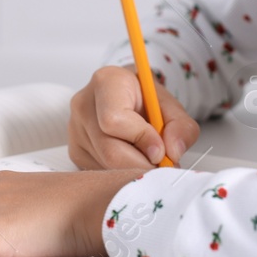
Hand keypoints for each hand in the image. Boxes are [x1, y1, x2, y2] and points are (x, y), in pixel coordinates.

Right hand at [68, 66, 199, 169]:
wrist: (127, 98)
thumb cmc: (147, 100)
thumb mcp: (171, 106)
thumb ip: (180, 127)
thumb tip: (172, 152)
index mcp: (106, 82)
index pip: (114, 120)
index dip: (141, 139)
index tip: (161, 150)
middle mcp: (83, 105)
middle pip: (110, 151)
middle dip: (142, 164)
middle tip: (162, 166)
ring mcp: (75, 130)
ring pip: (106, 166)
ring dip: (133, 170)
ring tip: (147, 158)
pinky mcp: (75, 151)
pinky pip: (100, 173)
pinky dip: (121, 174)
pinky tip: (132, 160)